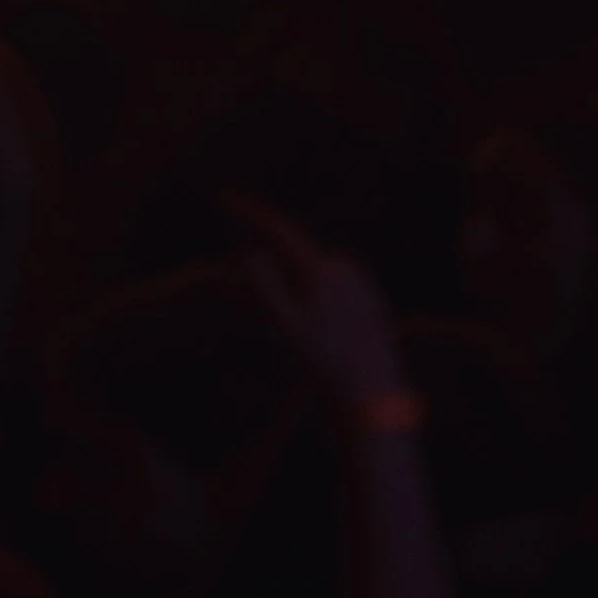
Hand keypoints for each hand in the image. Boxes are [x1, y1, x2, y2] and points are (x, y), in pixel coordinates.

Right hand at [234, 200, 407, 410]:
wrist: (375, 399)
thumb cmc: (326, 366)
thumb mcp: (286, 328)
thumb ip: (264, 285)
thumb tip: (247, 250)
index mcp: (322, 269)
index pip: (278, 229)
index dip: (248, 213)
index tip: (222, 198)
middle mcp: (343, 267)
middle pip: (292, 247)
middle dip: (263, 243)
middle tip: (234, 240)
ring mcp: (358, 283)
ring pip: (309, 266)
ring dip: (283, 267)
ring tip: (262, 280)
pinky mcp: (367, 301)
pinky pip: (326, 282)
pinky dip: (303, 284)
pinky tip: (297, 306)